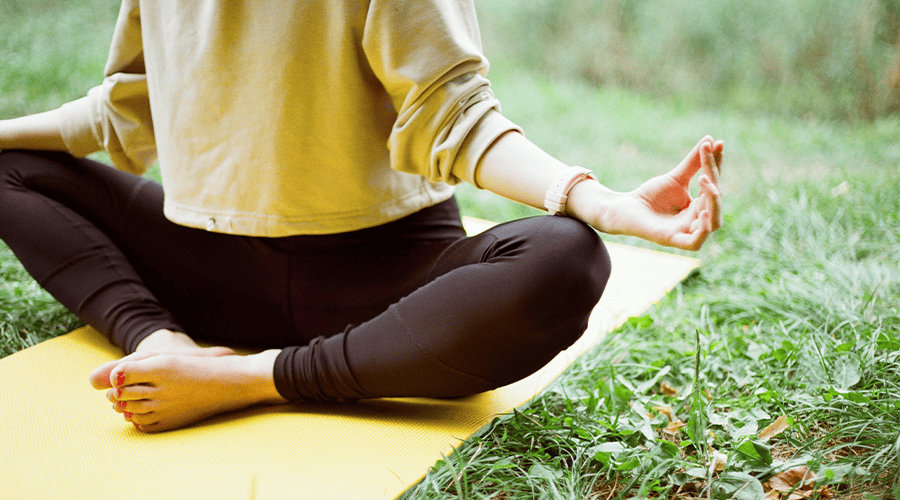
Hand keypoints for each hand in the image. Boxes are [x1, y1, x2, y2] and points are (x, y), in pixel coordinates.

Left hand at [597, 136, 722, 250]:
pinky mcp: (670, 240)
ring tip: (706, 181)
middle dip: (714, 183)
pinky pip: (694, 243)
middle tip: (704, 170)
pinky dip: (703, 229)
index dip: (717, 166)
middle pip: (715, 204)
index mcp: (699, 207)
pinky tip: (702, 211)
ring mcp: (684, 232)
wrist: (623, 208)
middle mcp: (696, 222)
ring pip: (713, 224)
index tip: (718, 143)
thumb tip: (711, 139)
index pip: (715, 185)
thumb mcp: (675, 178)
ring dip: (713, 204)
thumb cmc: (650, 196)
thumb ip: (693, 163)